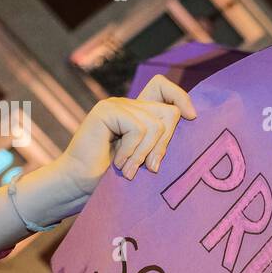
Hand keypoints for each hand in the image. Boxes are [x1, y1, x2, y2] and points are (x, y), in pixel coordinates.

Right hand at [51, 75, 196, 199]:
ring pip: (156, 125)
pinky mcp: (106, 111)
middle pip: (168, 112)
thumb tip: (190, 117)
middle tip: (149, 168)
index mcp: (138, 112)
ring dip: (144, 154)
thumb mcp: (146, 157)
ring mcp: (116, 105)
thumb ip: (161, 139)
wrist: (79, 185)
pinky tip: (118, 162)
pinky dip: (132, 151)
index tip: (192, 117)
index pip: (163, 87)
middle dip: (163, 145)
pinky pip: (138, 129)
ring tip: (129, 169)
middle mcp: (128, 104)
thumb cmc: (112, 177)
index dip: (180, 97)